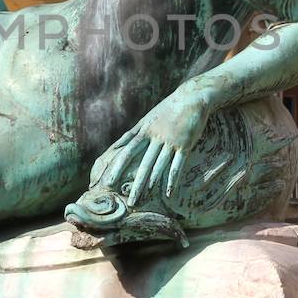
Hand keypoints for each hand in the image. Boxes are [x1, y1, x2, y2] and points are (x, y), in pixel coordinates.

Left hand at [96, 87, 211, 207]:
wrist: (192, 96)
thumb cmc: (168, 109)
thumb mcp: (148, 118)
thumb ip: (135, 133)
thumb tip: (117, 146)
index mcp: (143, 130)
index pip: (125, 151)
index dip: (115, 167)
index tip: (106, 181)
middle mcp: (154, 136)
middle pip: (141, 163)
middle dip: (133, 183)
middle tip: (127, 201)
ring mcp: (169, 141)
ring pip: (157, 166)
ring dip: (149, 184)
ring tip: (141, 199)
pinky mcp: (184, 144)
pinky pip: (176, 165)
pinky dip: (172, 180)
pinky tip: (168, 193)